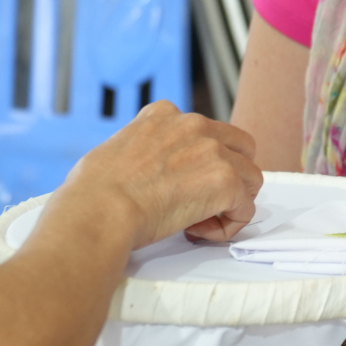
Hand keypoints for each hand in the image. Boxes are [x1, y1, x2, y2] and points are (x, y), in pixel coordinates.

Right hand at [59, 101, 260, 249]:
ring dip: (231, 203)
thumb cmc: (95, 191)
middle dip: (231, 176)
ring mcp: (213, 151)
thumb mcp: (115, 149)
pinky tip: (198, 231)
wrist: (100, 209)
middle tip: (206, 203)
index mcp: (164, 115)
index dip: (202, 161)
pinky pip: (245, 209)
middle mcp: (193, 124)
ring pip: (250, 178)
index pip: (205, 130)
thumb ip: (142, 151)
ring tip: (199, 222)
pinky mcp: (224, 181)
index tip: (184, 183)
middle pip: (240, 148)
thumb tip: (143, 172)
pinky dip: (228, 226)